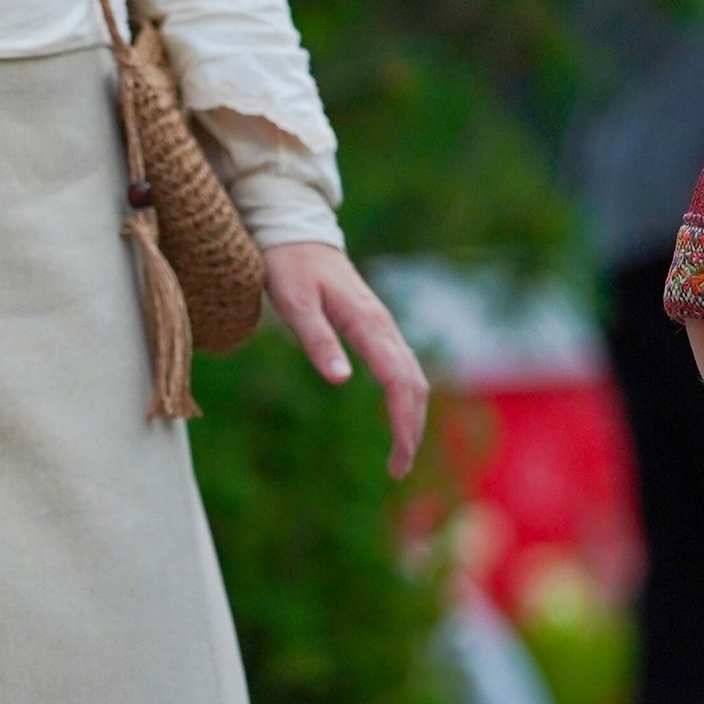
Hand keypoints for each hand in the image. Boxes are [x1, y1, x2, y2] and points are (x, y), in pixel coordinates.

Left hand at [261, 243, 428, 479]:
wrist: (297, 231)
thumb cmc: (288, 266)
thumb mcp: (293, 302)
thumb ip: (316, 339)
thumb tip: (341, 380)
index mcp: (367, 323)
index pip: (399, 382)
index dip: (403, 425)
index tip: (397, 462)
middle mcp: (384, 326)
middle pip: (415, 386)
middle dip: (412, 431)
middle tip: (398, 472)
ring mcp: (384, 326)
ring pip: (414, 378)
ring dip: (413, 418)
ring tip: (399, 458)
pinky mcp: (378, 328)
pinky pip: (403, 368)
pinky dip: (407, 400)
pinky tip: (398, 420)